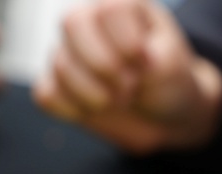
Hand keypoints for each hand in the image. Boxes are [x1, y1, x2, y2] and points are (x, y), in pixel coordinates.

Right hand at [33, 0, 221, 154]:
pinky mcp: (58, 84)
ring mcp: (70, 52)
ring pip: (61, 64)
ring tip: (121, 101)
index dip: (126, 45)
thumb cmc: (169, 82)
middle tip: (129, 88)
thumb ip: (157, 57)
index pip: (108, 9)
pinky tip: (95, 110)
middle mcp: (90, 21)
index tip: (145, 65)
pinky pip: (47, 94)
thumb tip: (131, 58)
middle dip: (103, 65)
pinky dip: (72, 109)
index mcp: (122, 6)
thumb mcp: (175, 66)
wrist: (162, 115)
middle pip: (73, 22)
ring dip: (94, 94)